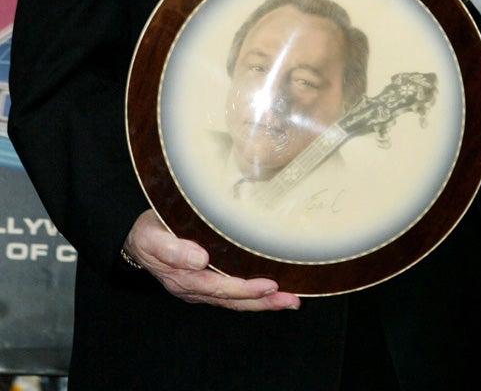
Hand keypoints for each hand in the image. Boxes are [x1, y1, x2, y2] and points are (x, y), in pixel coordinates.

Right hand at [123, 209, 300, 310]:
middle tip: (291, 300)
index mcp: (184, 278)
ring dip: (263, 302)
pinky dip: (252, 295)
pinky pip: (231, 293)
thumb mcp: (152, 236)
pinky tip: (270, 293)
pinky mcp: (205, 281)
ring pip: (235, 300)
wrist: (135, 239)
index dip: (245, 288)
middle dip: (263, 302)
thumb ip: (172, 248)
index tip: (269, 285)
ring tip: (290, 301)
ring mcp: (200, 288)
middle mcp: (195, 287)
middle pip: (233, 299)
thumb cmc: (147, 232)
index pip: (220, 287)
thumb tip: (199, 259)